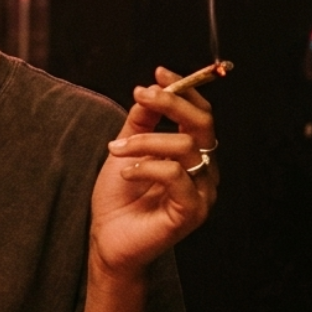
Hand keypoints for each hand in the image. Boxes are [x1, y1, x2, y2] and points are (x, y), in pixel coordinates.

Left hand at [89, 66, 218, 278]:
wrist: (107, 239)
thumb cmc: (119, 198)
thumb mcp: (126, 149)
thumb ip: (141, 122)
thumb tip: (150, 89)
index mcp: (193, 155)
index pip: (201, 114)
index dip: (184, 89)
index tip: (158, 73)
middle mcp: (205, 171)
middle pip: (204, 124)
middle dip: (172, 103)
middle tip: (142, 96)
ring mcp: (202, 193)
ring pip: (185, 146)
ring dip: (144, 140)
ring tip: (116, 150)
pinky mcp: (192, 212)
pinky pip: (176, 175)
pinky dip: (146, 167)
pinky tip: (125, 172)